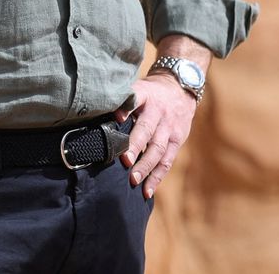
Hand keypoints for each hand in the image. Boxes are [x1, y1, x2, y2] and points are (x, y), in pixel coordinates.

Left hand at [114, 71, 196, 199]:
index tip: (117, 117)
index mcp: (145, 96)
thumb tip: (97, 113)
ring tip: (134, 180)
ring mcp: (170, 128)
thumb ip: (123, 101)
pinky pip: (167, 161)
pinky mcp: (177, 140)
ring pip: (158, 149)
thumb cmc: (150, 92)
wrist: (180, 88)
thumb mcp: (138, 88)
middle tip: (125, 162)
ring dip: (146, 166)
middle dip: (136, 146)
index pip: (136, 99)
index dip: (127, 108)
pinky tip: (147, 190)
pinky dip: (157, 177)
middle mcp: (158, 112)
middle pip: (147, 129)